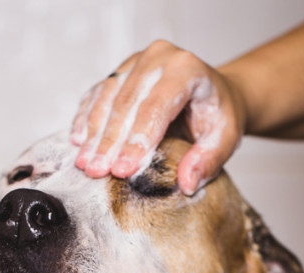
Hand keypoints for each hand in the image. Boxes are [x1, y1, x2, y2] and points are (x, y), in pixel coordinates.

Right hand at [71, 40, 246, 194]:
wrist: (213, 92)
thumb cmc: (218, 114)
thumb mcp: (225, 138)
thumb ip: (208, 161)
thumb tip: (186, 184)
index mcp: (187, 68)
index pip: (155, 107)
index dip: (137, 140)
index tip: (122, 170)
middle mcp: (159, 57)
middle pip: (126, 103)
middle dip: (109, 141)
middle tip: (96, 171)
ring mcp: (137, 61)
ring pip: (107, 97)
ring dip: (93, 133)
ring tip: (85, 163)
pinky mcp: (121, 70)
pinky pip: (98, 93)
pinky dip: (86, 117)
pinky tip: (78, 140)